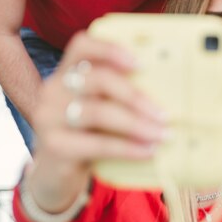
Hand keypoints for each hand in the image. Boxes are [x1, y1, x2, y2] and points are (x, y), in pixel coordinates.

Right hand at [26, 31, 167, 211]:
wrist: (56, 176)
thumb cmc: (88, 135)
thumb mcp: (101, 109)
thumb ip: (120, 96)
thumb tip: (171, 93)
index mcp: (68, 73)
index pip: (82, 46)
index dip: (110, 50)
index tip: (140, 64)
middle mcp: (54, 90)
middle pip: (97, 79)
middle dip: (135, 95)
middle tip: (164, 113)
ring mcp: (49, 117)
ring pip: (98, 112)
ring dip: (137, 123)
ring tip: (162, 134)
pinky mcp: (53, 146)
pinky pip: (97, 144)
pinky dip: (128, 148)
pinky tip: (148, 151)